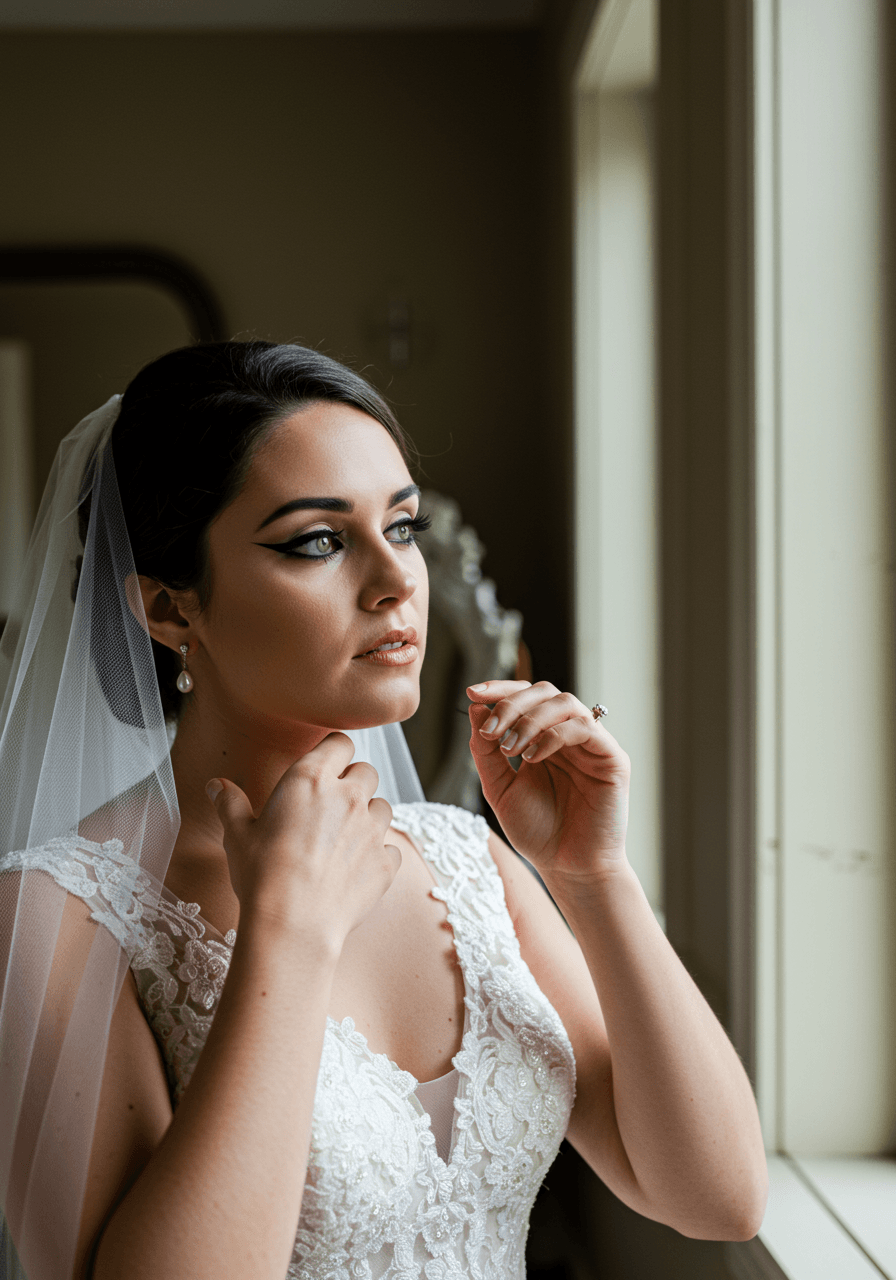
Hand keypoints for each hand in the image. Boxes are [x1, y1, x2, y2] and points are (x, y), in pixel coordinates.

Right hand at [206, 732, 399, 945]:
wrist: (293, 924)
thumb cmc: (262, 876)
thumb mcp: (238, 835)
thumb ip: (230, 803)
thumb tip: (216, 785)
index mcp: (311, 779)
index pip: (339, 742)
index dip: (333, 752)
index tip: (325, 765)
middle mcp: (349, 796)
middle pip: (367, 770)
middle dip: (354, 781)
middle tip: (332, 803)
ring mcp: (372, 829)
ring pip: (383, 806)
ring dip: (368, 815)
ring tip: (345, 836)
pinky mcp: (386, 863)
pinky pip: (392, 848)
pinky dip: (379, 853)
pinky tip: (358, 866)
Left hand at [468, 680, 629, 880]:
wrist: (568, 868)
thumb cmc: (538, 833)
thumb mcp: (499, 789)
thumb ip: (486, 752)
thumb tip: (475, 708)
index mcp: (544, 738)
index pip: (525, 697)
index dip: (500, 689)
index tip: (471, 693)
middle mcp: (569, 736)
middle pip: (544, 692)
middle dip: (511, 703)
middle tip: (489, 730)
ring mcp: (593, 745)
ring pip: (565, 703)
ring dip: (530, 719)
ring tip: (509, 748)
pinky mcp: (613, 759)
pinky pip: (585, 728)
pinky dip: (553, 735)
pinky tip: (532, 758)